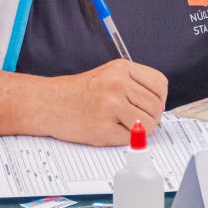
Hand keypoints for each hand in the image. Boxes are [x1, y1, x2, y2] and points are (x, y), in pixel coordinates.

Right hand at [44, 60, 168, 146]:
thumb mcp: (108, 75)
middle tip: (136, 119)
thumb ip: (134, 85)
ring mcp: (110, 106)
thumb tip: (160, 106)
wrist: (46, 103)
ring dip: (140, 129)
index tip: (151, 105)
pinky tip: (111, 130)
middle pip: (155, 106)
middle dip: (151, 117)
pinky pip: (131, 138)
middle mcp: (117, 84)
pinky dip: (125, 139)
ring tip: (123, 124)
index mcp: (121, 68)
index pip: (160, 84)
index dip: (160, 98)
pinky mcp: (102, 128)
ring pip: (148, 124)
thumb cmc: (78, 91)